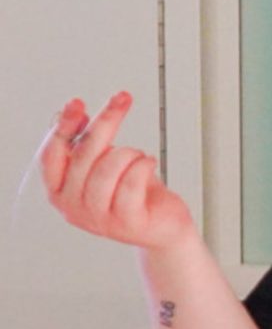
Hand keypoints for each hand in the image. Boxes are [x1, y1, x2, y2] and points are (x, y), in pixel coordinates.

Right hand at [41, 93, 195, 250]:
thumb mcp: (103, 165)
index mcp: (60, 191)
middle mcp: (73, 207)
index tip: (77, 103)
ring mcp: (98, 218)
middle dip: (104, 124)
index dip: (63, 127)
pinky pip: (131, 184)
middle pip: (82, 156)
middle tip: (121, 102)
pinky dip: (143, 165)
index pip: (51, 155)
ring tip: (139, 155)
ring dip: (128, 153)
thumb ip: (84, 144)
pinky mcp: (126, 222)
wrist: (164, 226)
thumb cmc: (134, 194)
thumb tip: (74, 113)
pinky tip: (149, 163)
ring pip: (106, 170)